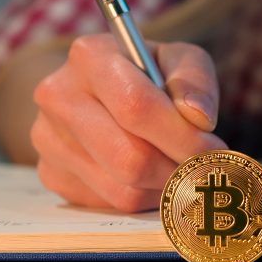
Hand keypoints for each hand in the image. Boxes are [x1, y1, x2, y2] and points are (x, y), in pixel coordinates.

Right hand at [31, 33, 226, 211]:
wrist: (96, 90)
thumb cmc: (146, 74)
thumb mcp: (177, 60)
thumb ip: (194, 81)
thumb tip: (199, 118)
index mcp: (89, 57)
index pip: (136, 107)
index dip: (182, 137)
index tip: (214, 151)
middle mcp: (58, 96)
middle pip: (128, 158)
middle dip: (176, 170)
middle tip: (202, 169)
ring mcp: (48, 139)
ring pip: (121, 189)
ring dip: (161, 188)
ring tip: (177, 169)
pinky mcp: (50, 173)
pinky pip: (107, 205)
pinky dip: (139, 198)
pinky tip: (148, 177)